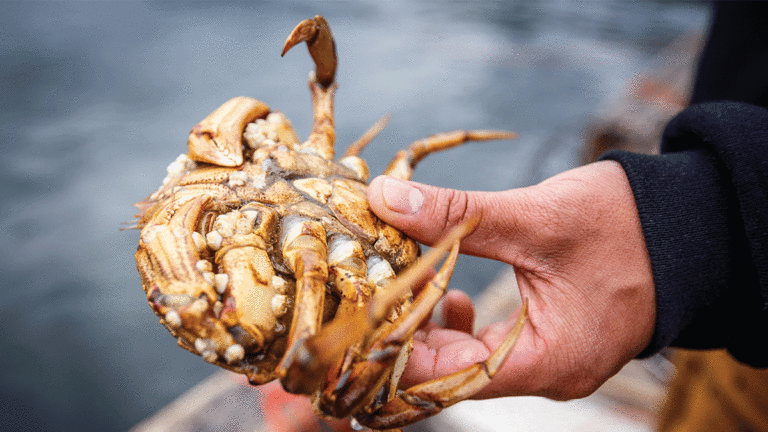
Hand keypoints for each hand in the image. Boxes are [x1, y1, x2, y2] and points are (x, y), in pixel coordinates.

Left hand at [366, 160, 655, 399]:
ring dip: (429, 323)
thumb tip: (386, 199)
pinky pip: (489, 345)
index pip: (448, 378)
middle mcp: (546, 372)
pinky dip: (460, 320)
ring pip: (467, 358)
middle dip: (406, 333)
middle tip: (370, 289)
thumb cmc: (626, 226)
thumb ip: (457, 214)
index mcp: (547, 361)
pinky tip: (447, 290)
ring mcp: (547, 357)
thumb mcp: (536, 217)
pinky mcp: (548, 337)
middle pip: (452, 372)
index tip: (359, 311)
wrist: (689, 226)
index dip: (396, 349)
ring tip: (402, 282)